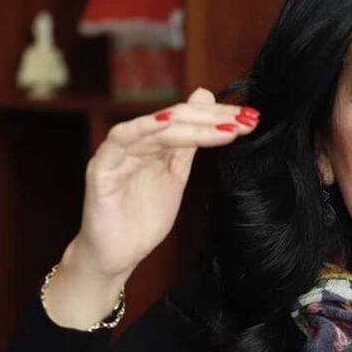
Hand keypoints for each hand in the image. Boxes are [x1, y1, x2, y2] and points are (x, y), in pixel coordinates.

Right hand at [73, 87, 258, 276]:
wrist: (118, 254)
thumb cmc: (144, 216)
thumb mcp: (176, 175)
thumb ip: (190, 141)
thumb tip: (206, 97)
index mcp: (154, 143)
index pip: (189, 119)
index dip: (219, 116)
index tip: (250, 118)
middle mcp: (135, 142)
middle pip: (175, 118)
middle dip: (213, 118)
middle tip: (245, 119)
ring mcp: (117, 154)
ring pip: (154, 128)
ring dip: (193, 126)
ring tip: (225, 127)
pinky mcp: (101, 170)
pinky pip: (118, 142)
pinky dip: (141, 130)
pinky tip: (166, 124)